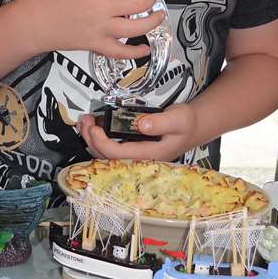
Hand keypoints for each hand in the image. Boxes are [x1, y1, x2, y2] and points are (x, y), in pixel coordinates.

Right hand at [28, 0, 163, 58]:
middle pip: (139, 2)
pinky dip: (135, 52)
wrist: (34, 22)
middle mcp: (102, 7)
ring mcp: (101, 28)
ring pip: (136, 27)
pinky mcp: (97, 44)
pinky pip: (120, 52)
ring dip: (153, 21)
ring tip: (159, 15)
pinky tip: (145, 48)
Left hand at [77, 102, 199, 163]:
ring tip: (85, 122)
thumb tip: (141, 124)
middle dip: (91, 140)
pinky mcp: (131, 150)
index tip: (94, 128)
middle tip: (84, 121)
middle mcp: (139, 160)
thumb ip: (161, 122)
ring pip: (106, 155)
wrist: (193, 127)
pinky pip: (109, 149)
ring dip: (91, 140)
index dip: (102, 143)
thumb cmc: (186, 123)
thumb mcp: (178, 118)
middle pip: (107, 158)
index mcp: (149, 156)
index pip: (119, 156)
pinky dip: (97, 139)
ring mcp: (134, 156)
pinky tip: (92, 127)